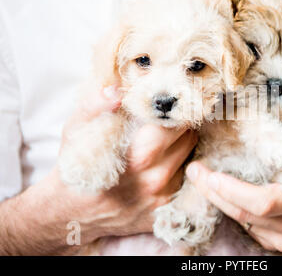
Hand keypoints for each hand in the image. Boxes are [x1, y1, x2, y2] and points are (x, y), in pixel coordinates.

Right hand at [23, 85, 196, 251]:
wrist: (70, 212)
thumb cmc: (75, 166)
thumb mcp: (75, 131)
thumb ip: (94, 106)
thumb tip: (117, 90)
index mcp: (137, 157)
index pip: (174, 126)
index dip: (174, 112)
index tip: (169, 105)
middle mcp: (154, 180)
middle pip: (188, 139)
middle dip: (180, 125)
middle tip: (168, 119)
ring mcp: (161, 197)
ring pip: (189, 158)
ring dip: (181, 145)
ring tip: (163, 140)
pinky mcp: (163, 209)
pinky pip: (183, 179)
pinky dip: (176, 167)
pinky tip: (160, 162)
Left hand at [185, 139, 281, 251]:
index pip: (262, 203)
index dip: (234, 191)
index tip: (210, 173)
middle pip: (244, 213)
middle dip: (214, 193)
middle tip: (195, 171)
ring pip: (241, 220)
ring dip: (218, 200)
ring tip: (201, 178)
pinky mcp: (277, 244)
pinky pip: (247, 226)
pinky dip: (232, 208)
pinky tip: (221, 192)